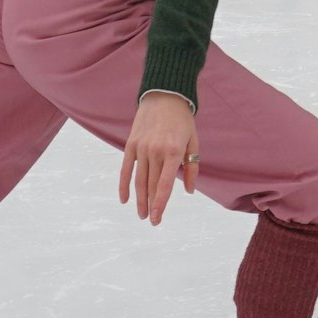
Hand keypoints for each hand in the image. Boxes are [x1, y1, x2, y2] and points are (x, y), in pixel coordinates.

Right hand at [118, 91, 197, 224]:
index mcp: (174, 152)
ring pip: (139, 180)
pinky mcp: (131, 144)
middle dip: (151, 206)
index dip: (161, 205)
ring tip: (141, 214)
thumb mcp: (194, 142)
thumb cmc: (183, 120)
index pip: (165, 185)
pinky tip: (125, 199)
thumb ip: (192, 167)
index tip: (157, 219)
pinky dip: (124, 185)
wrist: (165, 95)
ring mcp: (141, 148)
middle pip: (151, 185)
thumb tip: (189, 191)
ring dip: (139, 199)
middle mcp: (156, 151)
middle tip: (152, 221)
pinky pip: (126, 169)